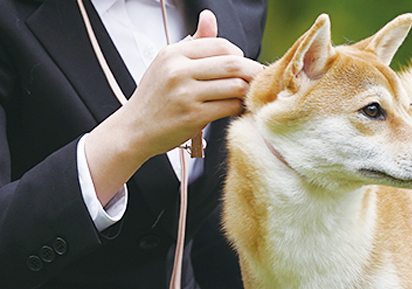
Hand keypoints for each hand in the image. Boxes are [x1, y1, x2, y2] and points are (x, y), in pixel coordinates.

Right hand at [85, 10, 263, 205]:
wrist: (134, 129)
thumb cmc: (156, 98)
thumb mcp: (168, 64)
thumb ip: (194, 43)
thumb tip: (209, 16)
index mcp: (173, 53)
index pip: (220, 44)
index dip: (239, 55)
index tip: (243, 66)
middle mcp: (178, 70)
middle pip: (232, 63)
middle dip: (252, 72)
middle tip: (258, 81)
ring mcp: (186, 94)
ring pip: (235, 86)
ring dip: (246, 92)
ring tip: (244, 97)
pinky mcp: (193, 116)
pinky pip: (229, 107)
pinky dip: (238, 108)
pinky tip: (234, 110)